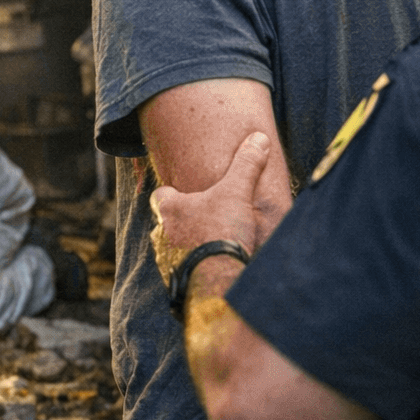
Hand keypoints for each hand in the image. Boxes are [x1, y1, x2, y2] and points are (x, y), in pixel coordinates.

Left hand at [150, 131, 269, 285]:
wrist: (217, 280)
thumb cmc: (221, 231)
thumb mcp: (237, 192)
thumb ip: (246, 165)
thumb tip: (258, 139)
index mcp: (170, 209)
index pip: (161, 194)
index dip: (173, 193)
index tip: (187, 194)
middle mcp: (162, 233)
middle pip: (169, 222)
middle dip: (184, 221)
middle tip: (205, 221)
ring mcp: (166, 259)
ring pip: (173, 246)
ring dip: (188, 245)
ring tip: (211, 245)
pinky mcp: (176, 280)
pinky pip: (181, 269)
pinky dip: (194, 266)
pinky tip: (213, 267)